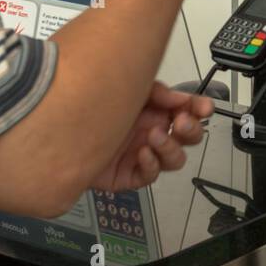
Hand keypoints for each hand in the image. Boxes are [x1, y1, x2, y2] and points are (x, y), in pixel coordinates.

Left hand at [89, 83, 213, 191]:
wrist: (60, 133)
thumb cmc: (92, 109)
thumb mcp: (130, 91)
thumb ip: (158, 92)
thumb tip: (181, 99)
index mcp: (156, 111)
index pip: (188, 110)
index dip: (200, 109)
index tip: (205, 107)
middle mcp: (152, 132)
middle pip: (188, 137)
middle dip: (191, 129)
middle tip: (181, 122)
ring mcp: (142, 154)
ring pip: (175, 159)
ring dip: (170, 147)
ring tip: (153, 136)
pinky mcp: (129, 175)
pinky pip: (150, 175)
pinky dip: (150, 164)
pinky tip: (142, 152)